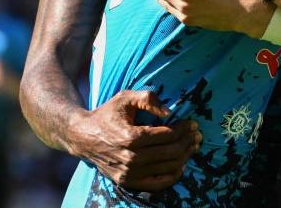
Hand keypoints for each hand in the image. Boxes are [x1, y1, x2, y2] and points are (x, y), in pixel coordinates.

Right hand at [69, 89, 201, 191]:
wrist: (83, 137)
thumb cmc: (106, 114)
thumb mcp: (125, 98)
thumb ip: (147, 98)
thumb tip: (169, 112)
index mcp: (131, 137)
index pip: (167, 135)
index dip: (184, 129)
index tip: (193, 123)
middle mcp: (130, 158)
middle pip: (171, 152)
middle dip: (188, 142)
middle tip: (197, 134)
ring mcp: (129, 172)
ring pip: (167, 168)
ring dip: (185, 157)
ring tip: (193, 146)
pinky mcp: (127, 181)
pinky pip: (157, 184)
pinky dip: (172, 176)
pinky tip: (181, 165)